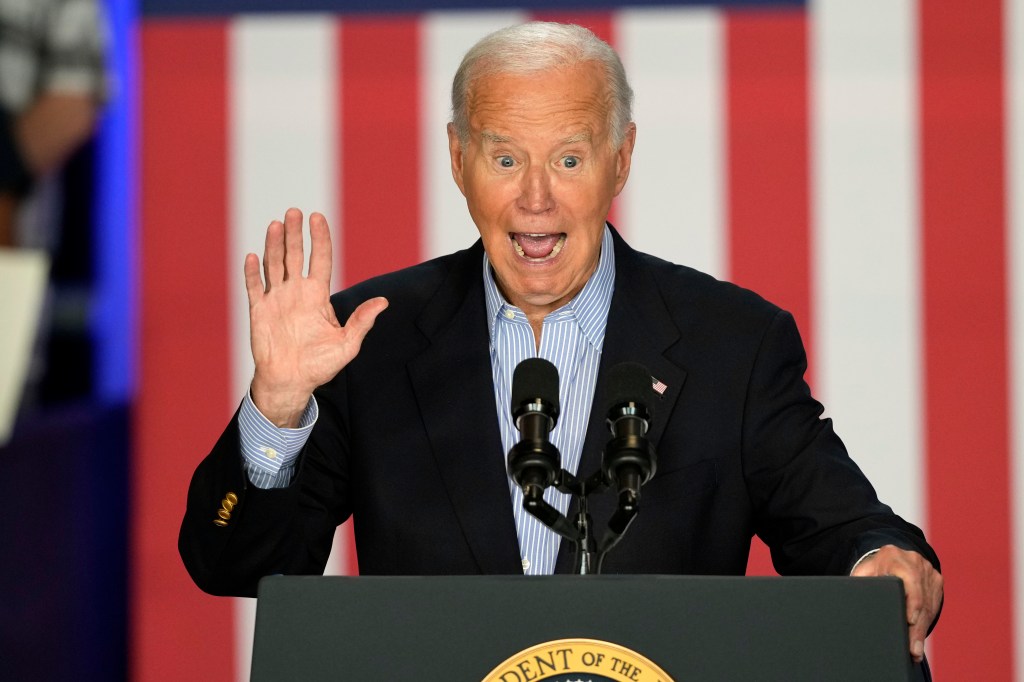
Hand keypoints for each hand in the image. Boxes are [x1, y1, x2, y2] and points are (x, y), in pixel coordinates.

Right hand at [245, 208, 387, 426]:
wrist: (291, 382)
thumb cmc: (320, 365)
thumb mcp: (347, 344)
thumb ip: (362, 321)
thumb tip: (383, 302)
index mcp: (317, 295)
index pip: (320, 259)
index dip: (319, 238)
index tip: (318, 217)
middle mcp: (296, 292)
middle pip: (295, 255)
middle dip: (295, 234)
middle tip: (294, 212)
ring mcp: (276, 299)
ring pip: (274, 265)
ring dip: (274, 245)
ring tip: (276, 224)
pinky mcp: (259, 311)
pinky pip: (254, 287)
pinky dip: (253, 272)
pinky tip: (253, 256)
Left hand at [851, 545, 942, 662]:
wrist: (891, 557)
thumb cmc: (872, 569)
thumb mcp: (863, 573)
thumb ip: (860, 583)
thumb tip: (852, 601)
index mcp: (892, 556)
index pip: (907, 579)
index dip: (911, 601)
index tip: (910, 620)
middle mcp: (914, 561)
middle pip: (919, 598)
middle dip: (915, 627)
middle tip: (912, 649)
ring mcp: (927, 571)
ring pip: (928, 605)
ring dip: (921, 630)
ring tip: (914, 650)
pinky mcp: (935, 581)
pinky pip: (934, 605)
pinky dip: (926, 623)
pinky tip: (919, 638)